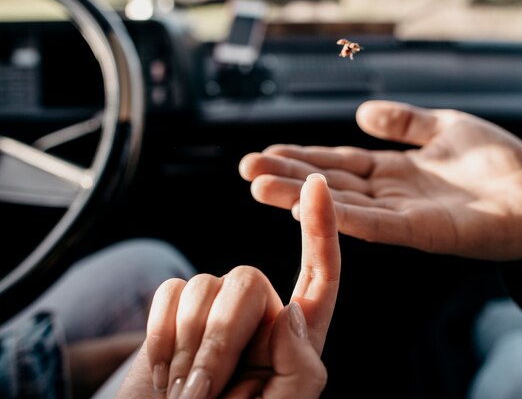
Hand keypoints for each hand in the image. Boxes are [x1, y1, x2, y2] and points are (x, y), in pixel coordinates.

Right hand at [115, 173, 338, 398]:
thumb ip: (301, 368)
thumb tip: (290, 313)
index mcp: (298, 339)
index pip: (320, 273)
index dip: (322, 228)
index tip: (317, 184)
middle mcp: (261, 315)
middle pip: (247, 279)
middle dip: (217, 338)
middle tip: (201, 395)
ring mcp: (217, 310)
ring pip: (203, 284)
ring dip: (186, 346)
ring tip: (185, 392)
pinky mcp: (176, 310)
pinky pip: (168, 292)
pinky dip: (160, 337)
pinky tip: (165, 373)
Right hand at [239, 100, 521, 260]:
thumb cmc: (499, 163)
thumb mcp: (446, 127)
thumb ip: (404, 123)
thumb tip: (360, 113)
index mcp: (393, 170)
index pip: (338, 163)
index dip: (302, 157)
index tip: (265, 152)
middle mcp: (390, 195)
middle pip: (330, 185)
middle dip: (287, 176)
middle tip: (245, 169)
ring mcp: (403, 216)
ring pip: (342, 205)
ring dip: (301, 197)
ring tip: (260, 186)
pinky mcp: (423, 232)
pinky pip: (376, 224)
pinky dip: (342, 217)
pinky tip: (309, 209)